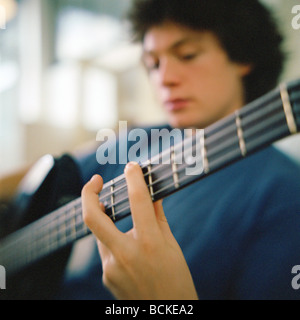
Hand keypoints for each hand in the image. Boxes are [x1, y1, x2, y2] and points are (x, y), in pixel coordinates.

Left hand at [82, 161, 197, 299]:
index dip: (134, 178)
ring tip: (123, 220)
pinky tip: (131, 251)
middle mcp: (125, 255)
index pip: (138, 201)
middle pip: (93, 217)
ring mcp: (111, 268)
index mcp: (149, 244)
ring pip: (101, 234)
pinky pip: (107, 250)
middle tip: (95, 180)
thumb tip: (151, 196)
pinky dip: (115, 242)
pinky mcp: (107, 277)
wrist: (168, 316)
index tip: (132, 168)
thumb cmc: (177, 281)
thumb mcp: (172, 247)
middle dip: (89, 193)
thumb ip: (158, 218)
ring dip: (108, 221)